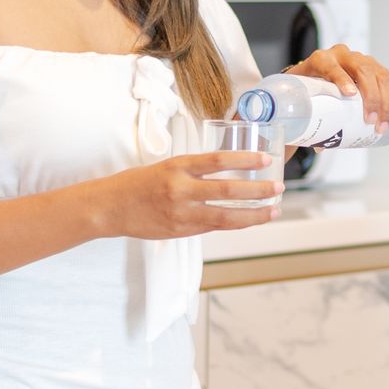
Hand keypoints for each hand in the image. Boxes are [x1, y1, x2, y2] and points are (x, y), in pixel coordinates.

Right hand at [98, 153, 279, 238]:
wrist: (110, 207)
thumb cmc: (139, 183)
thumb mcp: (167, 167)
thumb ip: (195, 172)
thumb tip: (229, 175)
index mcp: (178, 166)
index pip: (218, 160)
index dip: (245, 159)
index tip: (266, 158)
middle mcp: (181, 188)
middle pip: (228, 190)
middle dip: (258, 190)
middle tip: (278, 188)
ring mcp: (181, 213)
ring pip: (226, 215)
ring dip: (254, 214)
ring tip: (273, 210)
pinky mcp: (180, 231)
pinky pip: (213, 227)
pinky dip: (234, 223)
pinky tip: (250, 220)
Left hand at [285, 46, 388, 132]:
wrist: (315, 72)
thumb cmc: (310, 87)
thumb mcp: (306, 96)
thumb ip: (310, 118)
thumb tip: (321, 146)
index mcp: (321, 60)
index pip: (332, 67)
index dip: (342, 79)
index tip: (350, 94)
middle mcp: (342, 55)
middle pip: (362, 71)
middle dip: (371, 97)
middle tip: (370, 121)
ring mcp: (360, 59)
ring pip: (379, 75)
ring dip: (386, 101)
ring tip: (384, 123)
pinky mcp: (374, 66)